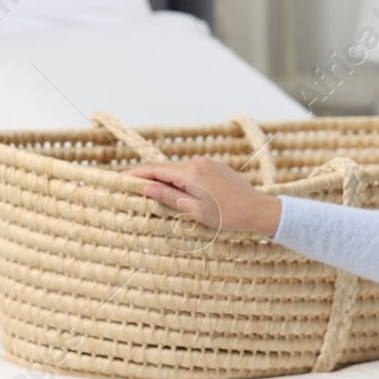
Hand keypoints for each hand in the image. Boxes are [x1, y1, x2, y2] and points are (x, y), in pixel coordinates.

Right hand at [128, 158, 282, 236]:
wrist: (257, 209)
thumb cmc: (228, 215)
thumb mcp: (194, 211)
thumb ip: (169, 197)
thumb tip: (146, 188)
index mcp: (191, 173)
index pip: (156, 170)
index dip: (137, 174)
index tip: (120, 178)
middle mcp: (198, 163)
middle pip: (166, 168)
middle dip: (148, 176)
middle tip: (130, 186)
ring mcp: (208, 163)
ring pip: (179, 170)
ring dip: (165, 179)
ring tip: (151, 191)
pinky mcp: (216, 167)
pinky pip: (191, 171)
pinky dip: (180, 178)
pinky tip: (176, 190)